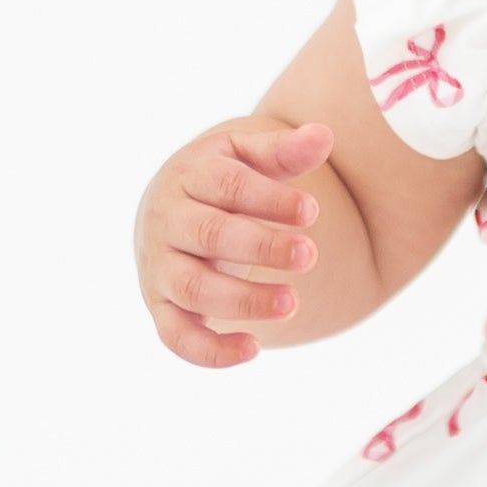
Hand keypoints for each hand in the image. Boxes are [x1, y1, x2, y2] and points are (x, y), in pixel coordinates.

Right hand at [135, 119, 333, 369]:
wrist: (171, 208)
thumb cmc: (223, 179)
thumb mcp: (248, 155)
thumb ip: (284, 149)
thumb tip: (324, 135)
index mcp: (191, 176)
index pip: (228, 185)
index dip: (270, 199)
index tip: (312, 211)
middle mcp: (169, 220)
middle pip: (209, 235)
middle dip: (261, 247)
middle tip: (309, 255)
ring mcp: (161, 266)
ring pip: (193, 288)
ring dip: (243, 300)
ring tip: (292, 303)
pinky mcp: (162, 306)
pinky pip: (176, 335)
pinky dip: (209, 350)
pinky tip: (253, 350)